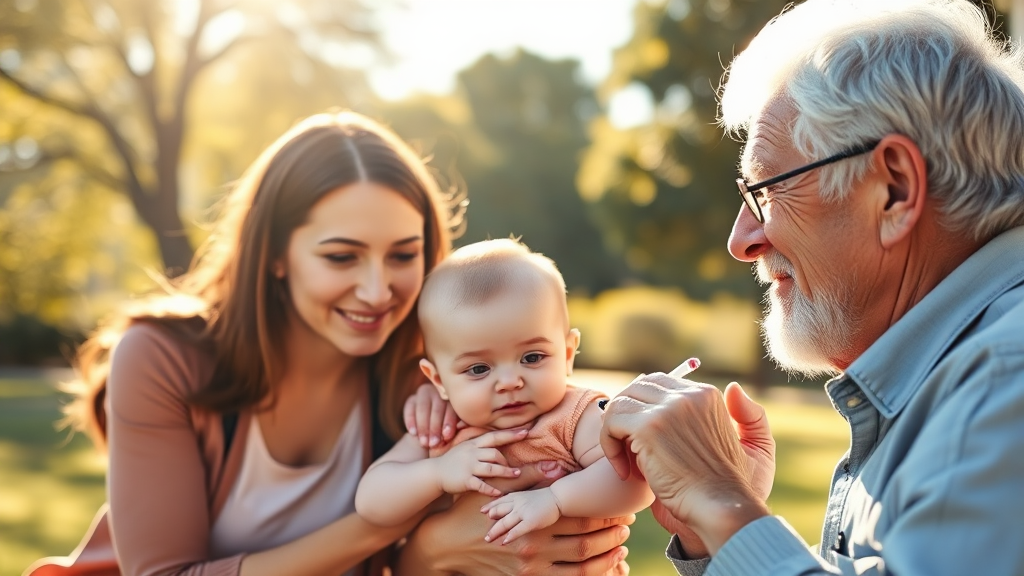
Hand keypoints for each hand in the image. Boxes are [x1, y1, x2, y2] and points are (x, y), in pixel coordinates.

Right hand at [396, 461, 632, 575]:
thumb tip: (558, 466)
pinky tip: (601, 571)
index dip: (603, 517)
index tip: (620, 511)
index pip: (579, 521)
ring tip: (620, 551)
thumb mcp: (498, 491)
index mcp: (532, 523)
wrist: (444, 546)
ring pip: (579, 570)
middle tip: (627, 530)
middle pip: (585, 546)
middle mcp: (534, 549)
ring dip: (604, 561)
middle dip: (610, 539)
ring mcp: (530, 570)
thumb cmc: (470, 511)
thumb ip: (529, 478)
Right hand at [404, 383, 462, 447]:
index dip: (449, 423)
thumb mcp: (455, 426)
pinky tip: (412, 433)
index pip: (451, 409)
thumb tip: (466, 429)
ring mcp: (424, 394)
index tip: (447, 437)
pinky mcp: (411, 399)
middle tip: (433, 444)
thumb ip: (459, 427)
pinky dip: (410, 421)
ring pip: (422, 408)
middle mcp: (439, 392)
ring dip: (423, 427)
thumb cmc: (448, 428)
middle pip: (436, 409)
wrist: (431, 427)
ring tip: (424, 442)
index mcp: (453, 397)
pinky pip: (409, 408)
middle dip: (435, 428)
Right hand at [434, 428, 525, 495]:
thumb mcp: (465, 447)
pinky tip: (499, 492)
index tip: (525, 432)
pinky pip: (481, 485)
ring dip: (506, 472)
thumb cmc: (453, 460)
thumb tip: (498, 439)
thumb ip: (480, 443)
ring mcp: (468, 466)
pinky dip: (491, 489)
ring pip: (491, 468)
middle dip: (507, 461)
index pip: (494, 436)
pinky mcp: (465, 480)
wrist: (435, 473)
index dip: (510, 434)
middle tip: (516, 469)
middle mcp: (472, 453)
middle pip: (495, 453)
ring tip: (516, 475)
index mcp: (473, 444)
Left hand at [481, 487, 561, 543]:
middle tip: (485, 533)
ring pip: (505, 522)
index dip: (490, 506)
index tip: (482, 511)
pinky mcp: (531, 521)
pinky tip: (504, 541)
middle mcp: (517, 504)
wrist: (558, 497)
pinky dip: (510, 536)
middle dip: (490, 523)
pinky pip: (517, 530)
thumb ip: (518, 500)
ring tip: (488, 539)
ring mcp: (523, 512)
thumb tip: (511, 507)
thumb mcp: (528, 495)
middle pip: (498, 513)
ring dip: (495, 531)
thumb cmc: (545, 497)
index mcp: (516, 496)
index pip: (499, 501)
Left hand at [600, 374, 774, 554]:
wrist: (719, 508)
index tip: (642, 438)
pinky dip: (609, 445)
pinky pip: (611, 422)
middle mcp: (688, 394)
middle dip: (626, 415)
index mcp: (707, 394)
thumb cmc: (725, 485)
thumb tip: (732, 388)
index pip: (659, 383)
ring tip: (624, 460)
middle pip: (637, 387)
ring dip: (614, 431)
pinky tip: (623, 470)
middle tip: (625, 446)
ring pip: (621, 402)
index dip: (643, 409)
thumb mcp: (745, 445)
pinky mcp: (649, 426)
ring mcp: (668, 408)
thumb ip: (738, 416)